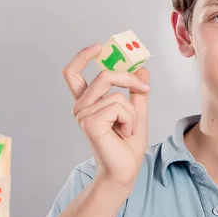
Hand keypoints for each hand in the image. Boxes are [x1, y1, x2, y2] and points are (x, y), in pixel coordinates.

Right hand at [63, 43, 150, 184]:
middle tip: (144, 89)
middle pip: (104, 75)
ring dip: (132, 112)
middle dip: (129, 78)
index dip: (83, 56)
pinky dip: (130, 119)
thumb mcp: (136, 112)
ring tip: (128, 128)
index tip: (99, 46)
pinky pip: (119, 106)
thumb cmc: (127, 144)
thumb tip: (142, 69)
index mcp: (87, 102)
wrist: (125, 170)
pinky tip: (124, 133)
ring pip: (117, 94)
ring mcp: (82, 115)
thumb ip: (137, 91)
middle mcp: (80, 107)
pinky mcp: (89, 123)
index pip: (73, 73)